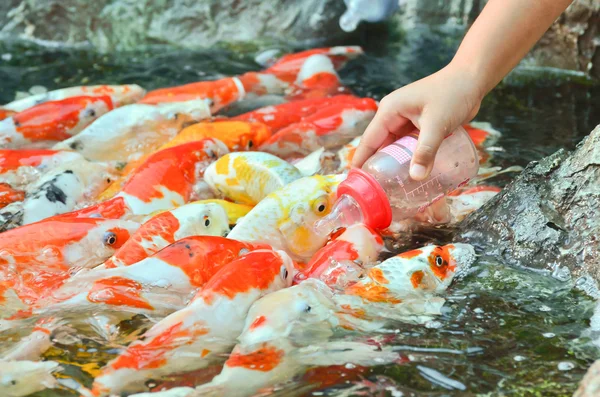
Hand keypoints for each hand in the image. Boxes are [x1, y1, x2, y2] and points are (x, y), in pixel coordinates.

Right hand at [352, 62, 483, 179]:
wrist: (472, 78)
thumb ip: (426, 151)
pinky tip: (410, 174)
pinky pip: (408, 146)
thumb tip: (416, 178)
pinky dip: (408, 158)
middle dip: (378, 167)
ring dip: (394, 164)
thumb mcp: (437, 123)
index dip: (361, 162)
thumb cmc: (453, 93)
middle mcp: (393, 116)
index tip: (356, 183)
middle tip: (376, 192)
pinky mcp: (418, 125)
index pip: (369, 140)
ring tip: (391, 188)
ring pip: (395, 147)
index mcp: (389, 111)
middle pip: (379, 146)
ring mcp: (406, 120)